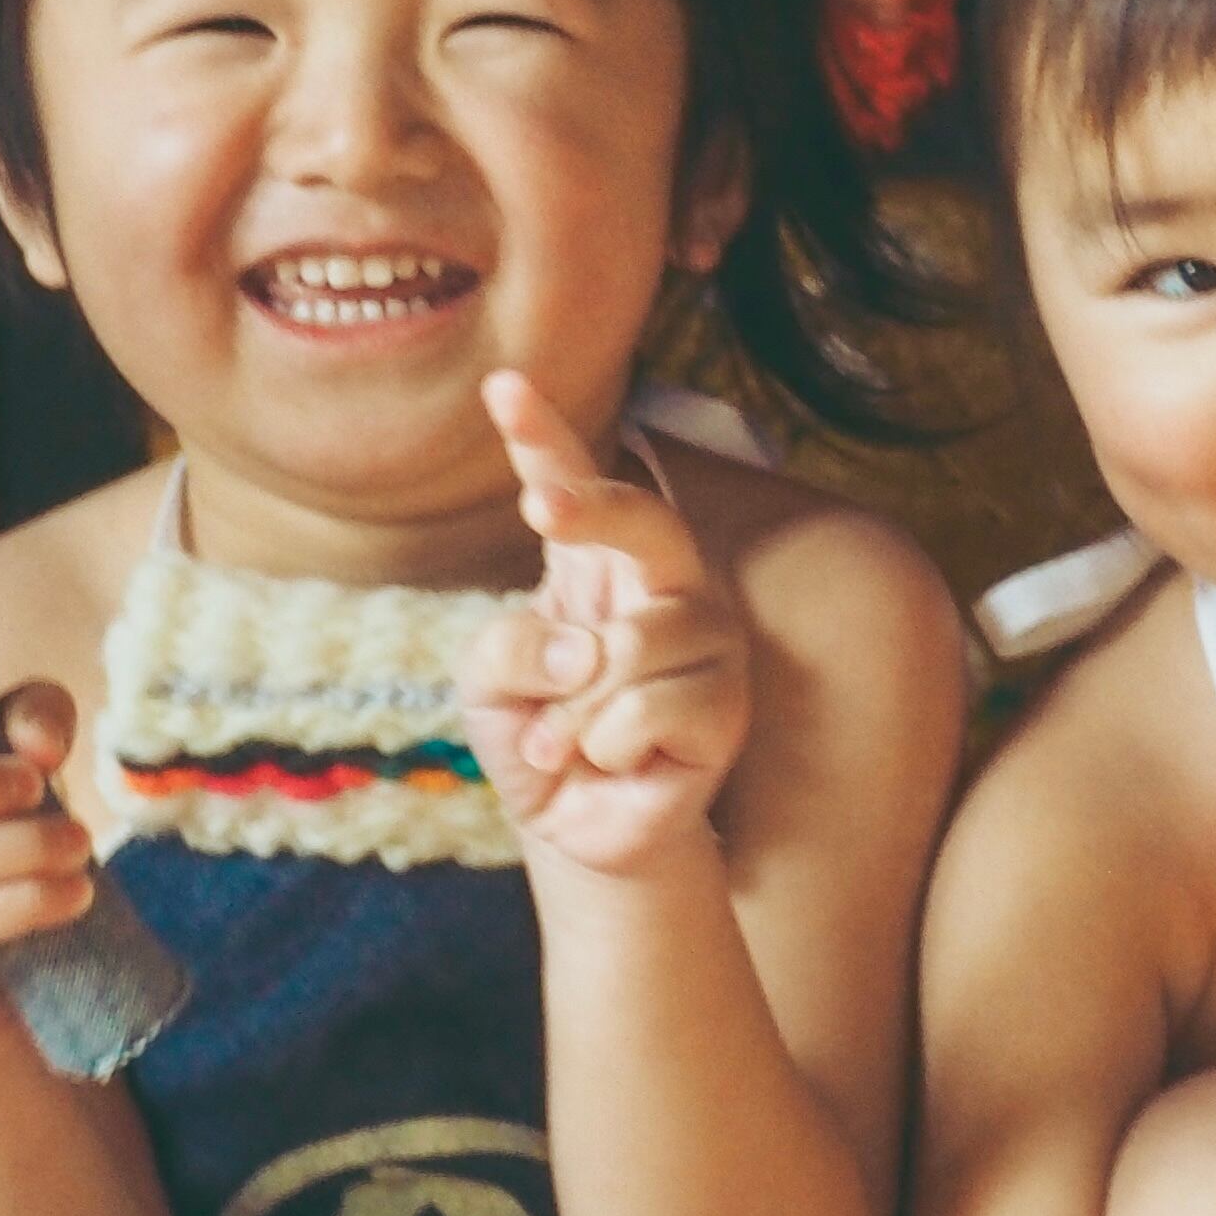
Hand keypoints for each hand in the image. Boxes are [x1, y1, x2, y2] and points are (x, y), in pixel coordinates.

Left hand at [460, 372, 751, 876]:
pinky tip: (615, 763)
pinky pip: (644, 710)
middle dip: (590, 506)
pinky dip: (603, 746)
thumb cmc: (535, 740)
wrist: (576, 830)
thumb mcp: (488, 685)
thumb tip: (590, 647)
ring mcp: (706, 641)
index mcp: (598, 564)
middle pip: (644, 521)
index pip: (574, 485)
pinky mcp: (727, 706)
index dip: (545, 435)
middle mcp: (663, 587)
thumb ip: (513, 647)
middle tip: (538, 508)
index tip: (504, 385)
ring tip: (566, 746)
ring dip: (570, 711)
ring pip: (628, 647)